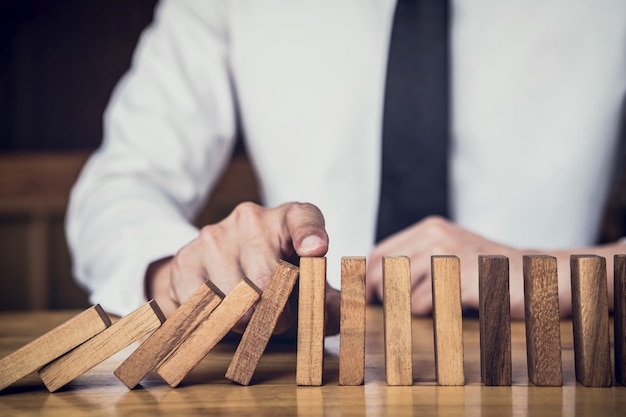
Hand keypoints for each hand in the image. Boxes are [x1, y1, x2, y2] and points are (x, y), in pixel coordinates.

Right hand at [146, 201, 339, 334]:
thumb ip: (329, 301)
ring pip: (235, 301)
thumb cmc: (277, 278)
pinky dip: (216, 324)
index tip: (317, 249)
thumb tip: (338, 313)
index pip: (303, 219)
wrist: (219, 268)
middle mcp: (250, 218)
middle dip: (278, 314)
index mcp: (288, 218)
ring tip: (250, 315)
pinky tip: (222, 313)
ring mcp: (214, 236)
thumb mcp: (308, 285)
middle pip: (267, 280)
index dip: (310, 234)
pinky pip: (203, 309)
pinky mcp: (186, 260)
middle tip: (279, 319)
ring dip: (247, 324)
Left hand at [365, 216, 620, 318]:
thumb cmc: (488, 271)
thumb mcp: (449, 253)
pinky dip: (430, 315)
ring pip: (399, 292)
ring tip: (435, 307)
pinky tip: (450, 309)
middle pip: (382, 273)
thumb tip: (372, 283)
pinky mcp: (461, 280)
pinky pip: (423, 306)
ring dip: (409, 309)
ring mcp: (449, 256)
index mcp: (429, 228)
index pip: (378, 253)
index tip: (366, 299)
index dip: (367, 279)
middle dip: (382, 297)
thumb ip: (415, 260)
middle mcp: (435, 236)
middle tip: (396, 311)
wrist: (538, 275)